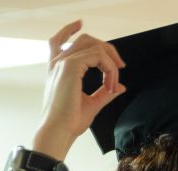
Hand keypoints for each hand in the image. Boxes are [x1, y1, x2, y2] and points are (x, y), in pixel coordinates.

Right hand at [34, 20, 126, 158]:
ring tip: (113, 81)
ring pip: (93, 45)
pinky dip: (109, 69)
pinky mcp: (70, 65)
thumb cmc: (69, 122)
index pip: (62, 40)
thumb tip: (119, 87)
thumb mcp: (91, 104)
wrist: (59, 131)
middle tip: (120, 66)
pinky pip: (98, 56)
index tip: (95, 41)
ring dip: (110, 61)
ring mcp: (62, 62)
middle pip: (85, 39)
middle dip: (107, 49)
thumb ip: (104, 93)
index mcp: (57, 69)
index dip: (76, 33)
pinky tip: (110, 85)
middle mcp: (57, 63)